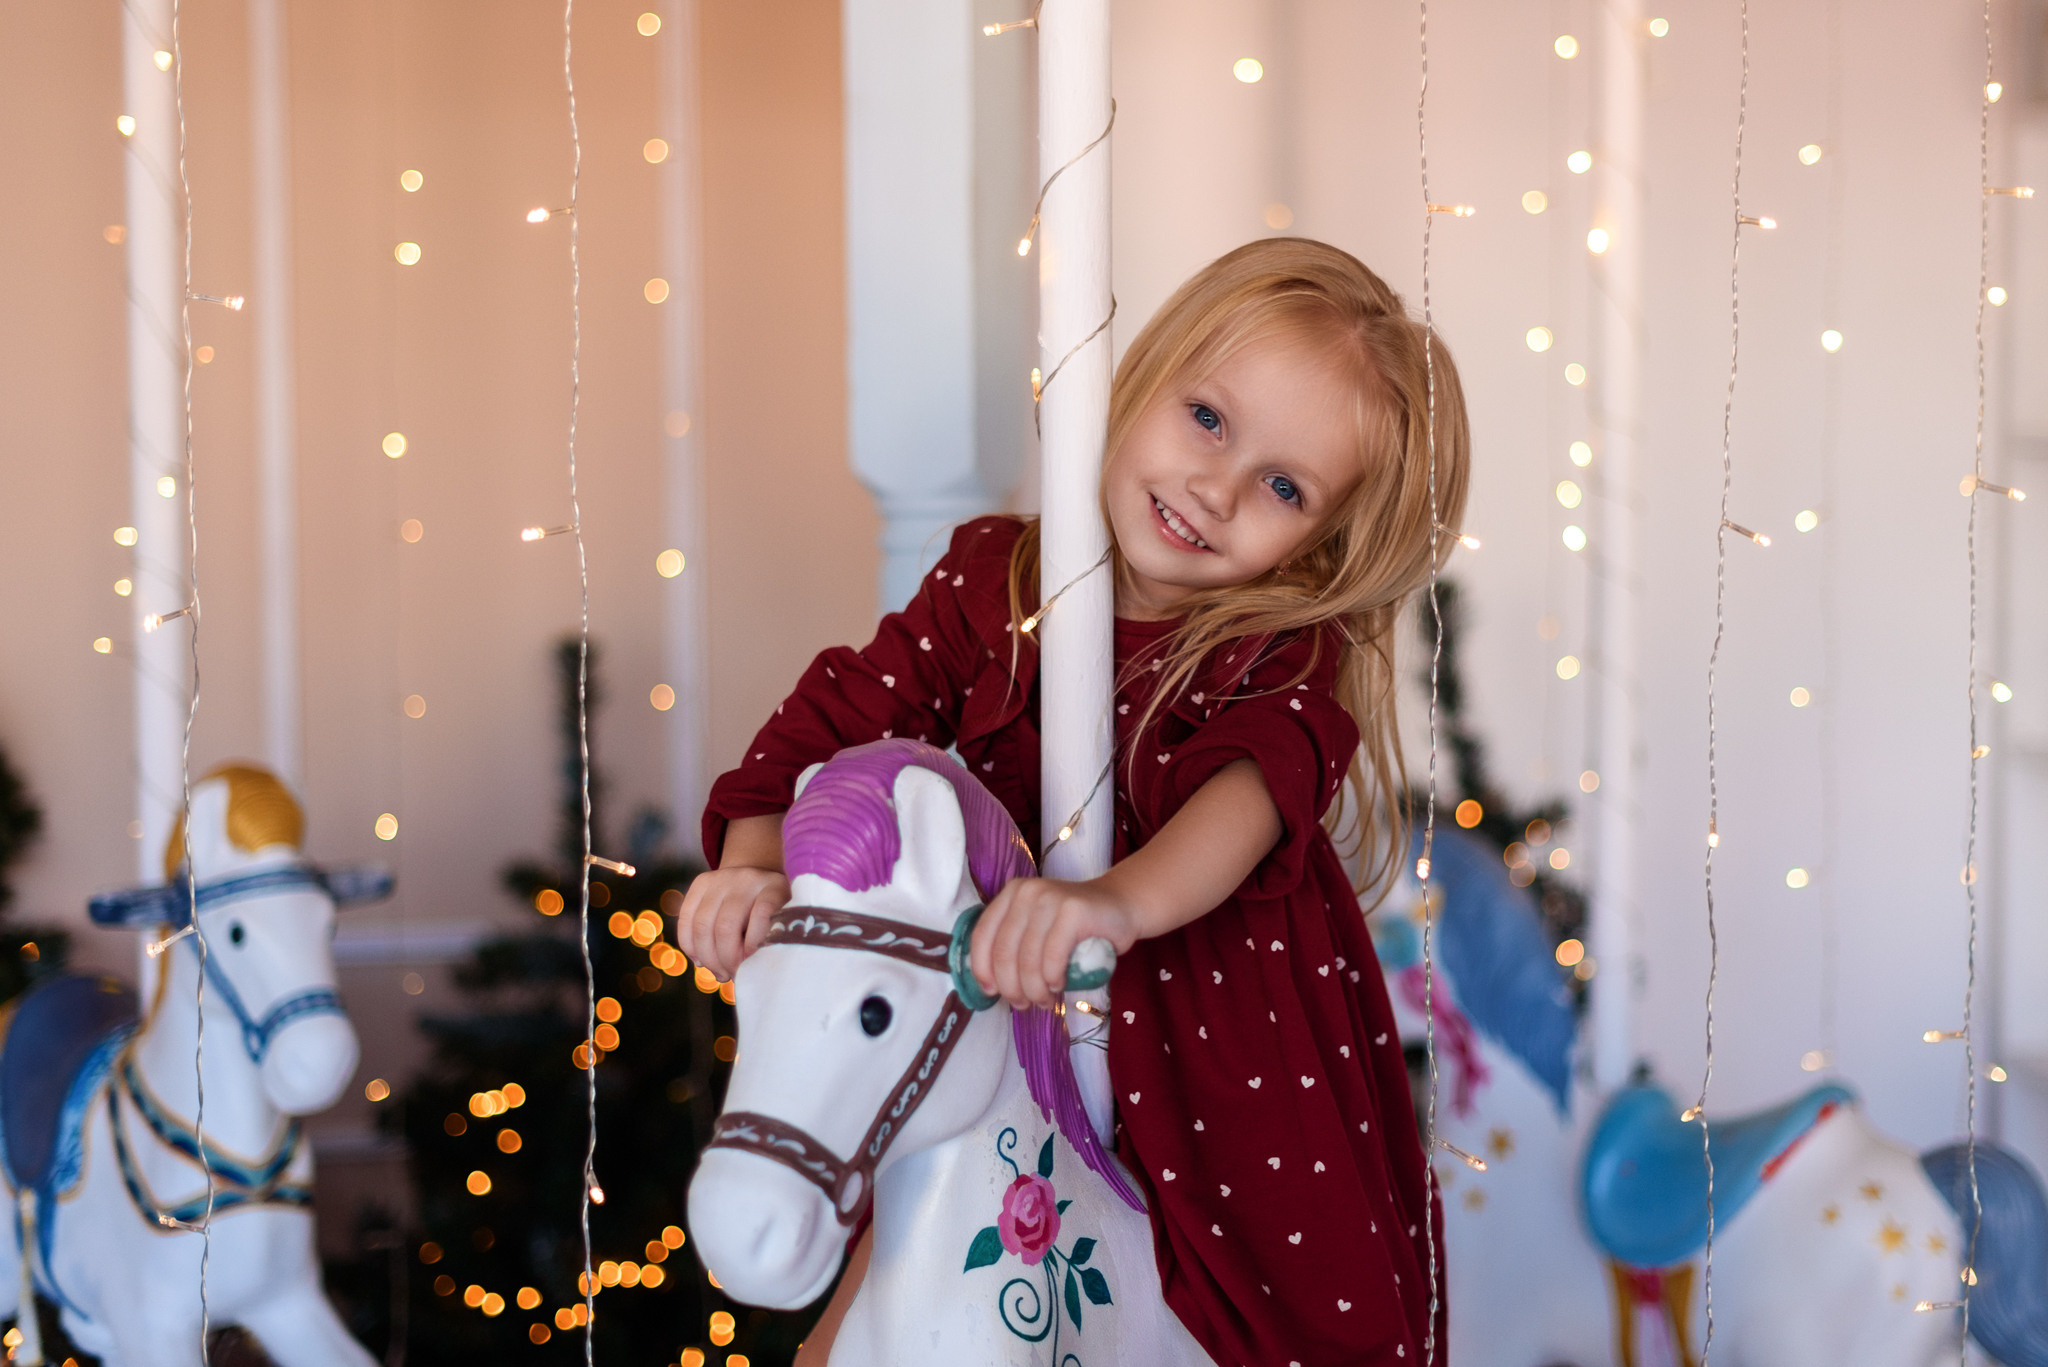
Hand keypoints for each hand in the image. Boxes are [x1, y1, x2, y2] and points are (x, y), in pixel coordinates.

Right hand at [675, 865, 788, 981]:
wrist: (756, 871)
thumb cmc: (774, 908)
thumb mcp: (784, 917)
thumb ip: (773, 938)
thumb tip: (751, 971)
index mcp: (773, 887)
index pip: (762, 914)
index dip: (754, 945)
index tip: (752, 965)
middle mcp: (745, 879)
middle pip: (725, 926)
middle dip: (726, 959)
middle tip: (733, 975)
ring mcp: (720, 879)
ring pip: (702, 926)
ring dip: (708, 958)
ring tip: (720, 973)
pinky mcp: (700, 883)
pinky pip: (686, 919)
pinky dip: (690, 946)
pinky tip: (700, 961)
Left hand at [969, 876, 1140, 1008]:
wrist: (1120, 906)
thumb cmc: (1074, 927)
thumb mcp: (1037, 929)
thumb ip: (1014, 945)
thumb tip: (989, 986)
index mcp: (1011, 893)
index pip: (983, 935)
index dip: (982, 969)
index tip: (990, 993)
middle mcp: (1027, 892)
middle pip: (1005, 952)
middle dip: (1011, 988)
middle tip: (1023, 1004)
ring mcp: (1051, 898)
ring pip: (1028, 959)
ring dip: (1034, 990)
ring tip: (1043, 1000)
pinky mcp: (1074, 911)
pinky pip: (1052, 957)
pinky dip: (1052, 979)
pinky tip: (1058, 985)